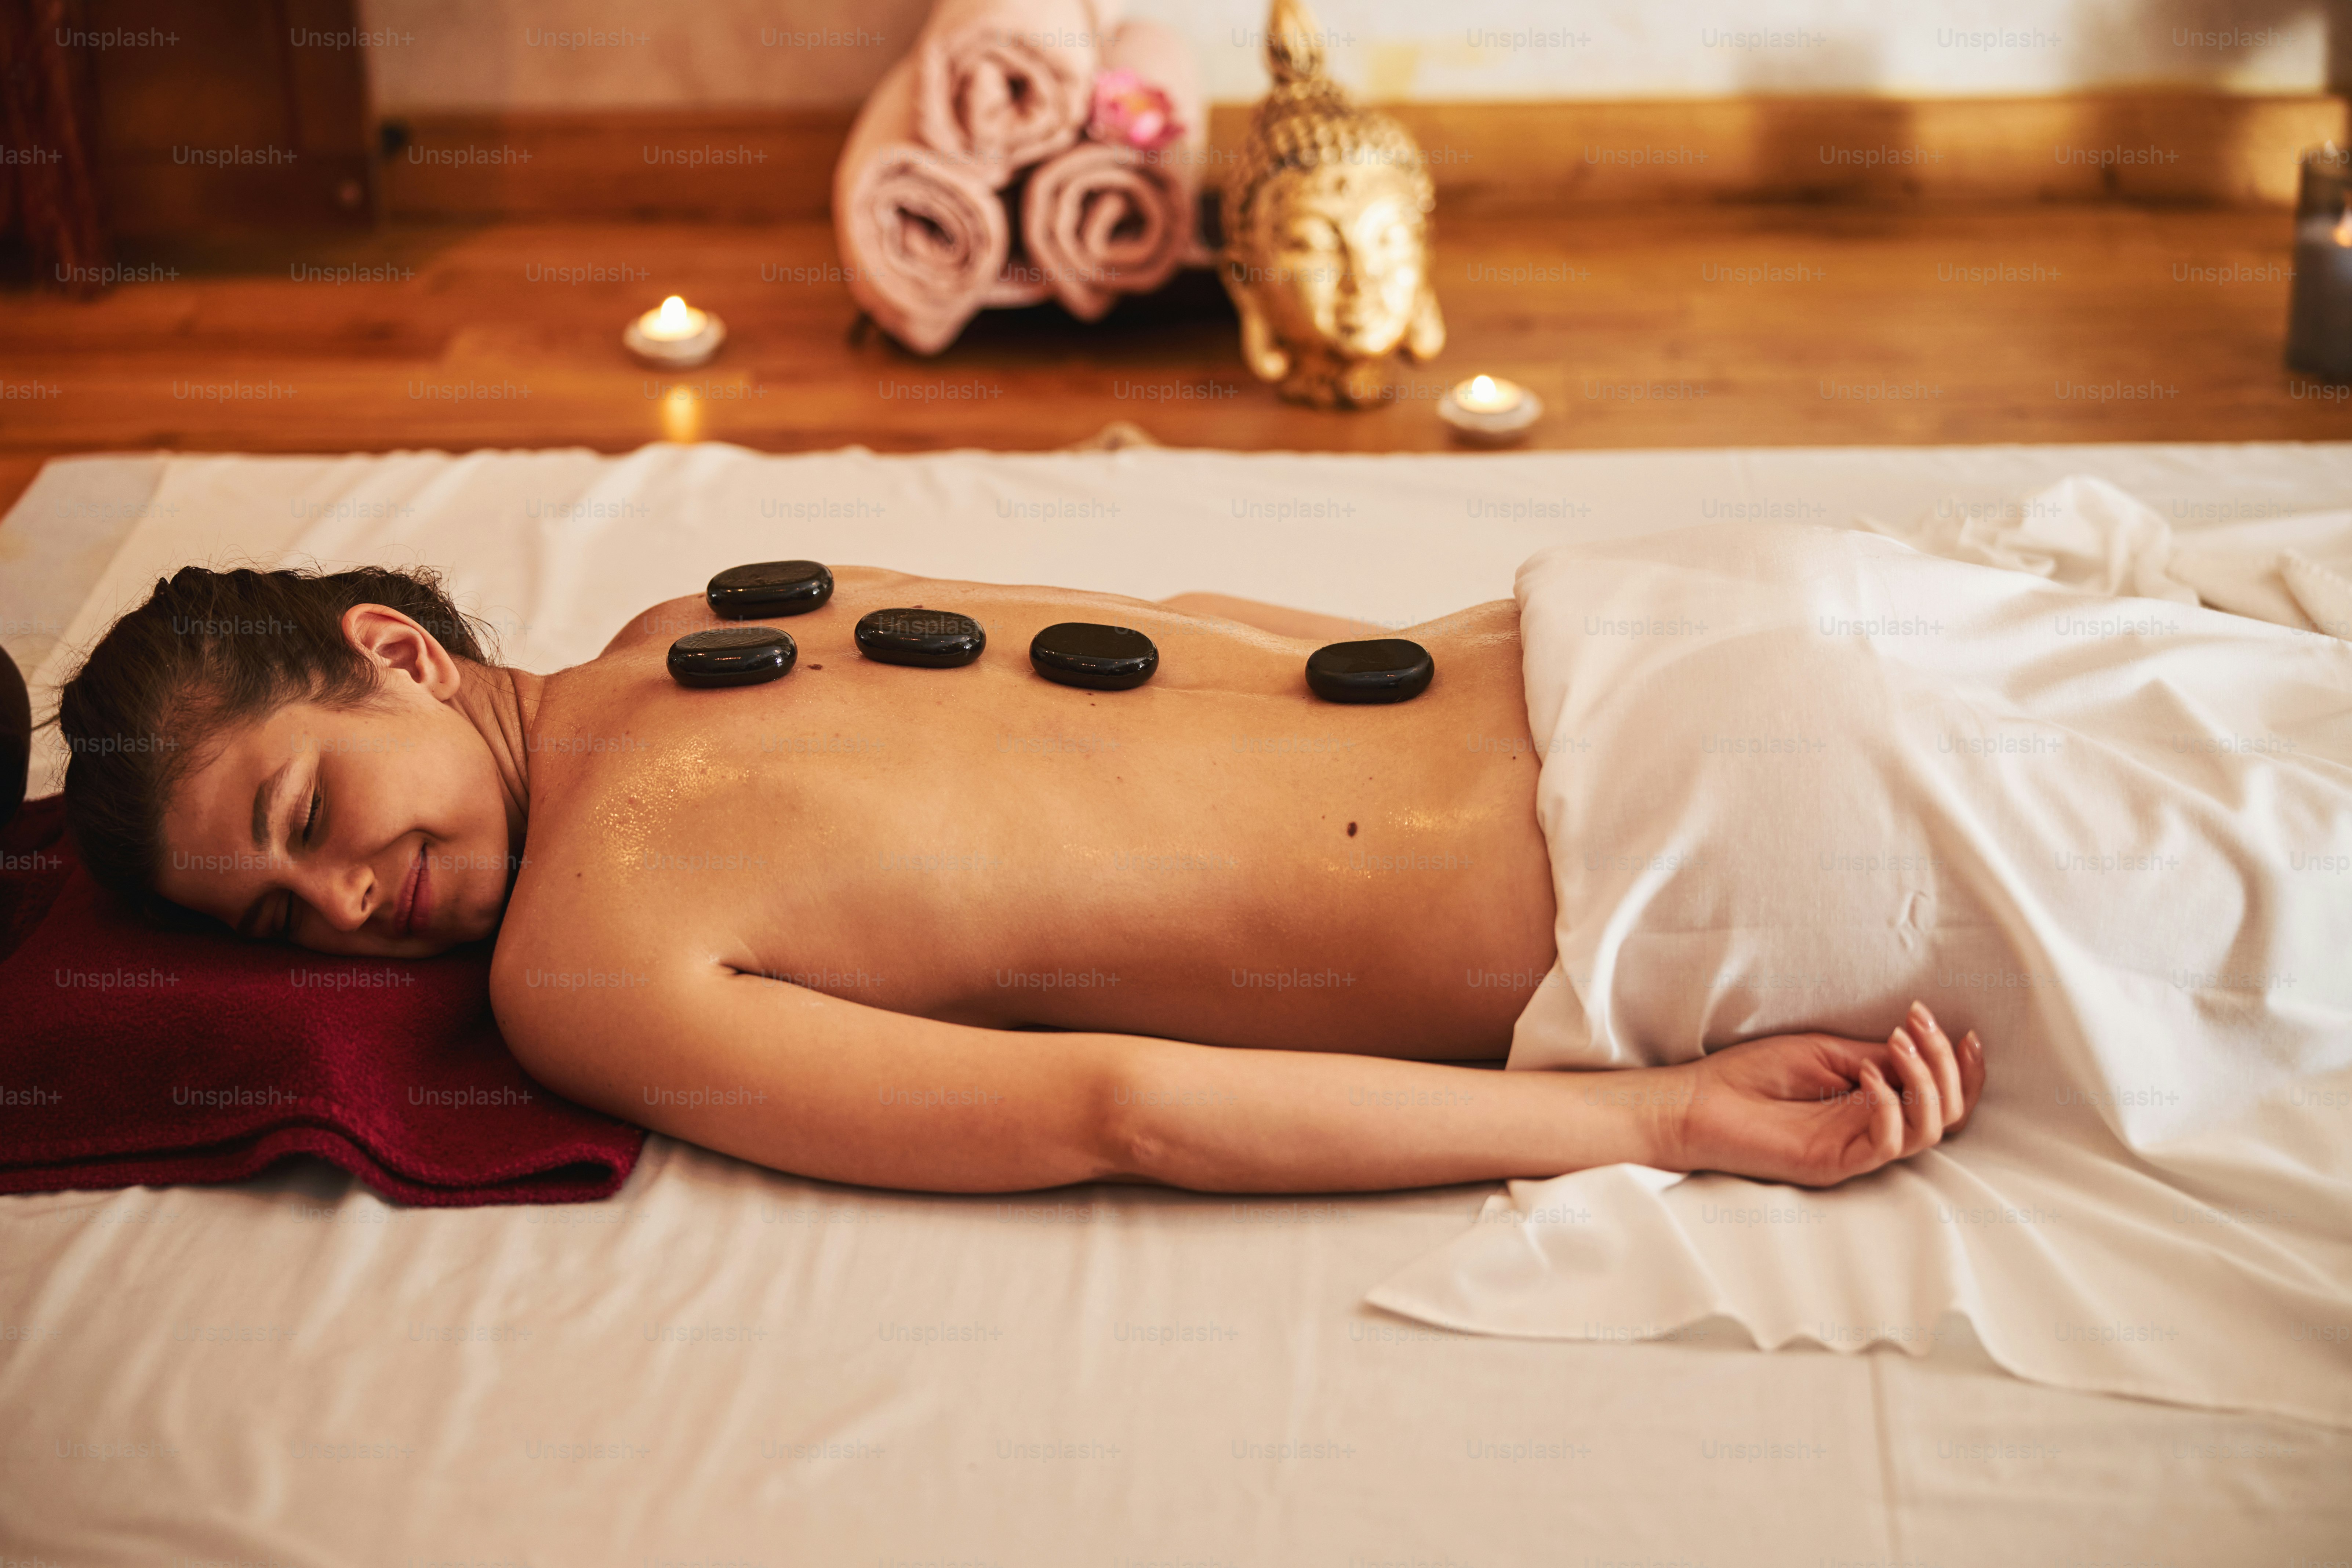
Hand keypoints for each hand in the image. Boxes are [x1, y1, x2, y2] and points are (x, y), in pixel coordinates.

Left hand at [1660, 1001, 1984, 1187]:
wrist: (1695, 1102)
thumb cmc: (1750, 1075)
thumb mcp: (1824, 1052)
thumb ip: (1875, 1056)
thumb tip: (1920, 1049)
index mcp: (1872, 1103)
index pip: (1939, 1097)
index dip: (1963, 1071)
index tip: (1965, 1033)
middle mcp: (1871, 1129)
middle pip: (1945, 1115)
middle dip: (1946, 1067)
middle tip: (1921, 1027)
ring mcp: (1855, 1149)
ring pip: (1927, 1132)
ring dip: (1924, 1083)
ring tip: (1898, 1044)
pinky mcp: (1835, 1163)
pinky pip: (1886, 1145)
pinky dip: (1888, 1106)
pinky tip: (1863, 1076)